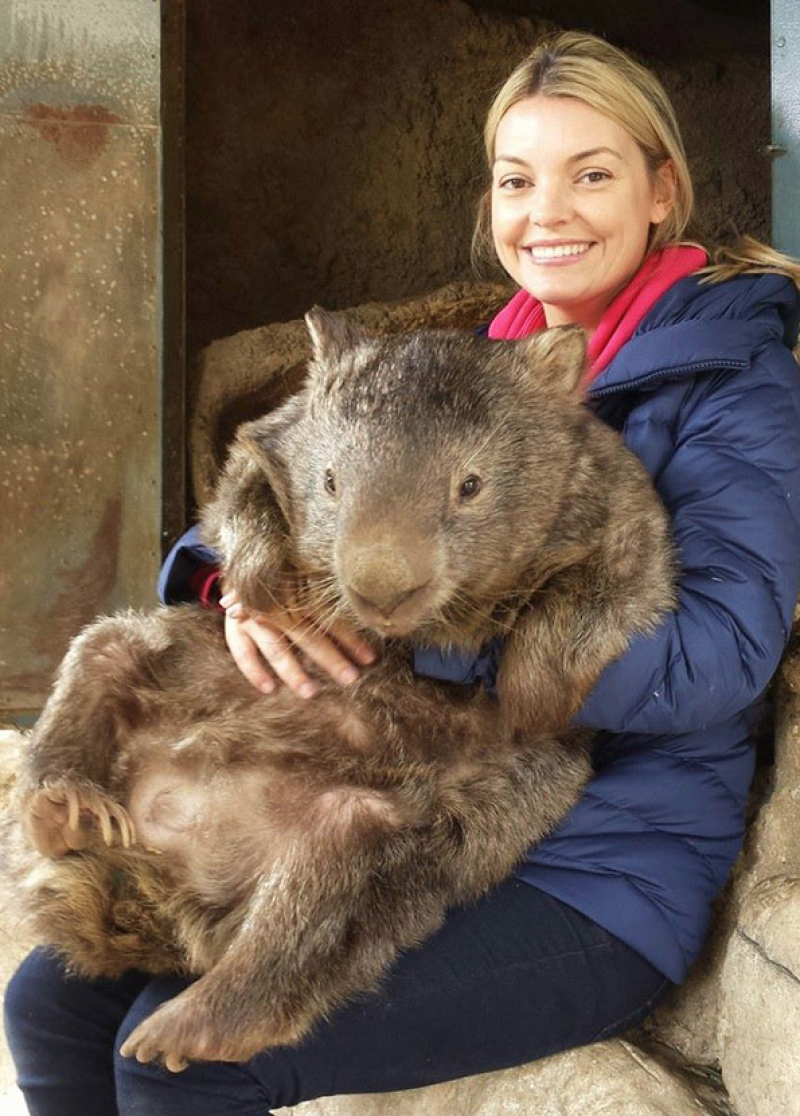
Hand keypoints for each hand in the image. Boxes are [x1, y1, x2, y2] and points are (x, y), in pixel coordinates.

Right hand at [220, 592, 376, 696]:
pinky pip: (242, 652)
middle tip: (351, 678)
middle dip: (331, 658)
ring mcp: (253, 618)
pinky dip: (254, 671)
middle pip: (307, 636)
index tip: (370, 658)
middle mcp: (277, 606)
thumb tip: (367, 614)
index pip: (329, 617)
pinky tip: (269, 689)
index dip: (350, 638)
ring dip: (293, 671)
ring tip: (311, 693)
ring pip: (275, 648)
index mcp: (298, 592)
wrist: (240, 569)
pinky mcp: (235, 628)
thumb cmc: (281, 578)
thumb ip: (324, 597)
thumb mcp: (302, 579)